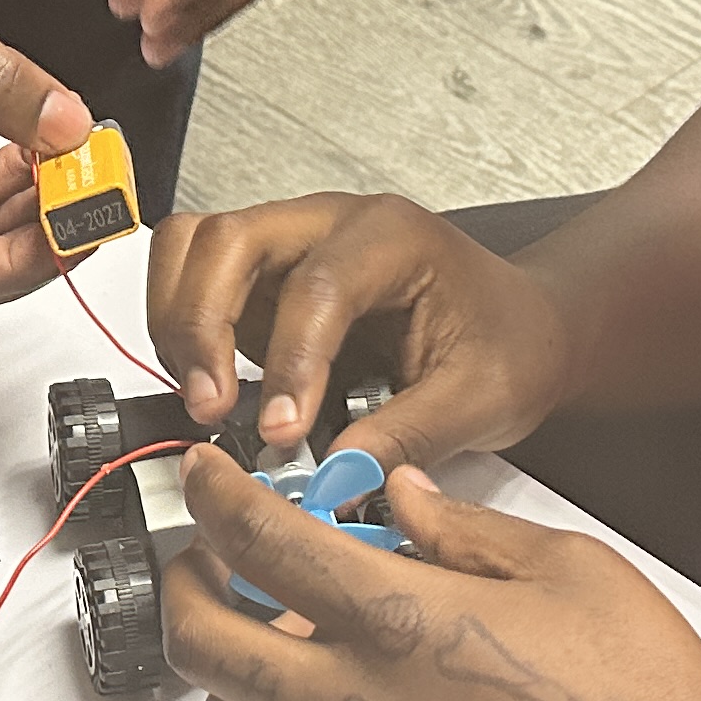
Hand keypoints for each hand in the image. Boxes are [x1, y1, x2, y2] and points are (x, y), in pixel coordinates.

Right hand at [145, 192, 573, 468]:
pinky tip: (212, 389)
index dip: (289, 360)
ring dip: (180, 323)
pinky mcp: (265, 281)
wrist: (520, 329)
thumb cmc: (509, 343)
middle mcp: (330, 225)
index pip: (318, 284)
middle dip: (202, 324)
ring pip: (193, 249)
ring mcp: (290, 246)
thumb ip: (406, 436)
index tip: (282, 430)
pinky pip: (195, 284)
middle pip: (228, 240)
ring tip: (204, 399)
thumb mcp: (479, 400)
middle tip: (211, 409)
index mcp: (394, 238)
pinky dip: (184, 333)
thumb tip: (335, 475)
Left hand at [162, 455, 700, 700]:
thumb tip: (405, 502)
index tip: (205, 481)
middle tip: (210, 561)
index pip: (256, 540)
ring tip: (285, 641)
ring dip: (234, 671)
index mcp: (403, 623)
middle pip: (199, 643)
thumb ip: (469, 532)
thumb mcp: (575, 573)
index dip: (213, 497)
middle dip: (185, 586)